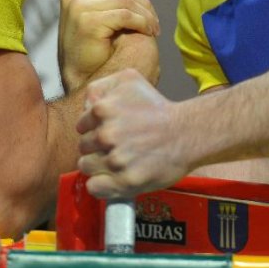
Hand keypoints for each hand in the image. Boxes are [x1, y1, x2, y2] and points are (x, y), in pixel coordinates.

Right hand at [58, 0, 158, 92]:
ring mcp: (78, 6)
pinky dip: (142, 22)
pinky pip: (126, 15)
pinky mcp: (88, 21)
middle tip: (155, 24)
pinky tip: (148, 33)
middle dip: (144, 4)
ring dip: (146, 15)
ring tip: (153, 30)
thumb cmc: (92, 55)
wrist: (82, 83)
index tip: (148, 14)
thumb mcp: (98, 17)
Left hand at [77, 69, 188, 198]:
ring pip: (86, 166)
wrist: (187, 133)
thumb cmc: (158, 107)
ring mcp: (115, 160)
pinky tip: (112, 178)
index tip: (109, 131)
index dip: (93, 128)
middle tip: (116, 145)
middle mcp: (106, 135)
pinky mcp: (125, 182)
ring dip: (97, 165)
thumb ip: (101, 87)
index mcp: (102, 109)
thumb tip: (85, 104)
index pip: (81, 126)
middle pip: (83, 146)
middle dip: (95, 146)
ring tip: (116, 161)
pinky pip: (95, 187)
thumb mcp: (129, 80)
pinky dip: (100, 185)